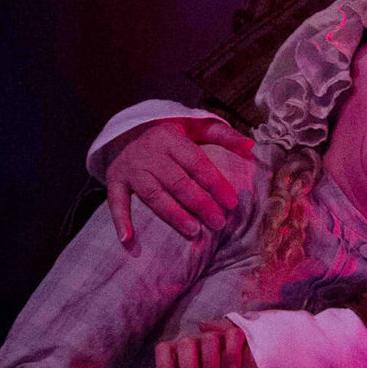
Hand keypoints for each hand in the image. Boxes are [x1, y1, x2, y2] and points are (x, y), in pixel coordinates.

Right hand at [106, 118, 253, 243]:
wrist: (127, 133)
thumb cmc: (171, 136)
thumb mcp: (196, 128)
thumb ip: (224, 135)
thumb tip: (251, 146)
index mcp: (170, 138)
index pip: (196, 163)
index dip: (215, 183)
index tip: (231, 203)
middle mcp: (149, 153)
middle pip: (177, 182)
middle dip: (199, 204)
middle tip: (218, 223)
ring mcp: (131, 168)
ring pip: (152, 195)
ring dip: (172, 214)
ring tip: (193, 231)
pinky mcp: (115, 181)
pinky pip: (115, 202)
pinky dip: (120, 221)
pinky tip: (127, 239)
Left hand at [156, 316, 253, 367]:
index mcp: (184, 356)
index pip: (164, 349)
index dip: (164, 366)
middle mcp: (200, 343)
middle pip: (185, 344)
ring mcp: (220, 338)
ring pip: (209, 339)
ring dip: (209, 364)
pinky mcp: (239, 338)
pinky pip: (233, 335)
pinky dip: (231, 352)